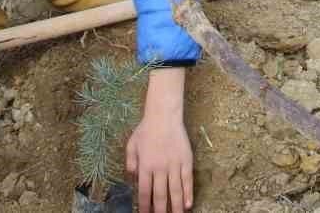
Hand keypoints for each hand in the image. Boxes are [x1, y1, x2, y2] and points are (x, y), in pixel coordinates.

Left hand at [126, 69, 193, 211]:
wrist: (164, 115)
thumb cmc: (146, 129)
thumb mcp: (132, 145)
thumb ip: (131, 163)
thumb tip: (134, 178)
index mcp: (145, 166)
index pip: (145, 192)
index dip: (145, 206)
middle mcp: (160, 168)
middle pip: (160, 195)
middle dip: (160, 210)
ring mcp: (174, 165)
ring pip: (175, 191)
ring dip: (175, 207)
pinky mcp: (186, 160)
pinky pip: (187, 180)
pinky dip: (188, 194)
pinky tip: (187, 204)